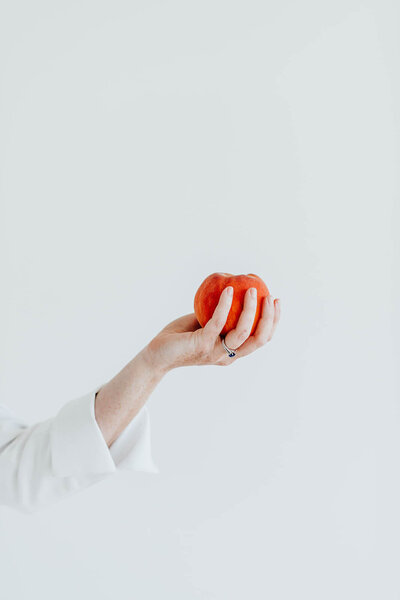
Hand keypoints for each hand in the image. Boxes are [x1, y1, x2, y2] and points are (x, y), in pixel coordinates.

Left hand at [144, 286, 280, 371]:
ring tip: (251, 290)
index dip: (274, 321)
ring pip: (243, 333)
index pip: (261, 339)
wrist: (157, 353)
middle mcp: (227, 356)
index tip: (276, 301)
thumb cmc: (181, 336)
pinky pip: (218, 323)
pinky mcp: (201, 344)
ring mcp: (215, 352)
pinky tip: (228, 290)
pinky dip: (225, 305)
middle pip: (259, 339)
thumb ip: (220, 313)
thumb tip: (236, 288)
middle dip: (270, 317)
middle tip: (269, 296)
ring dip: (250, 309)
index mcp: (232, 352)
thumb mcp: (205, 323)